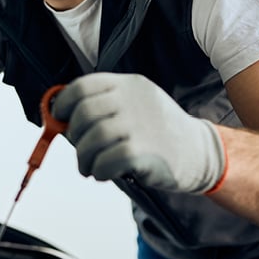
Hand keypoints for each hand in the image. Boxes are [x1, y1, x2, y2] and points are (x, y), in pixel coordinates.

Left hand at [51, 73, 225, 193]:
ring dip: (83, 158)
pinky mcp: (144, 151)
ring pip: (92, 139)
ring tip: (90, 168)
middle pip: (84, 113)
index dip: (63, 103)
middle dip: (74, 136)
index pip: (83, 86)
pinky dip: (99, 170)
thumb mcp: (136, 106)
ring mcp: (139, 124)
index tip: (58, 118)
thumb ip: (103, 107)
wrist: (200, 153)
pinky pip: (105, 161)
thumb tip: (60, 120)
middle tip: (81, 151)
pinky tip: (105, 173)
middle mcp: (133, 99)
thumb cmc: (159, 133)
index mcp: (129, 85)